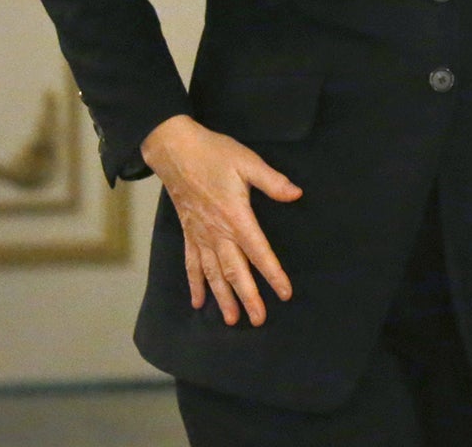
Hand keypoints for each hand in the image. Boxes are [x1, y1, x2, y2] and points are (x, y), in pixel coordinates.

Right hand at [141, 114, 302, 325]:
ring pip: (212, 274)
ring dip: (222, 298)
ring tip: (231, 320)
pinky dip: (195, 284)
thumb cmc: (214, 154)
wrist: (175, 151)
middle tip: (259, 320)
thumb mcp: (248, 162)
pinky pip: (191, 264)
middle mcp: (217, 232)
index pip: (259, 251)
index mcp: (236, 216)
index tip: (284, 293)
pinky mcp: (188, 232)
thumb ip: (272, 181)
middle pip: (234, 271)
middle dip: (248, 297)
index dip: (273, 274)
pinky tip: (198, 302)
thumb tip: (296, 194)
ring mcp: (200, 235)